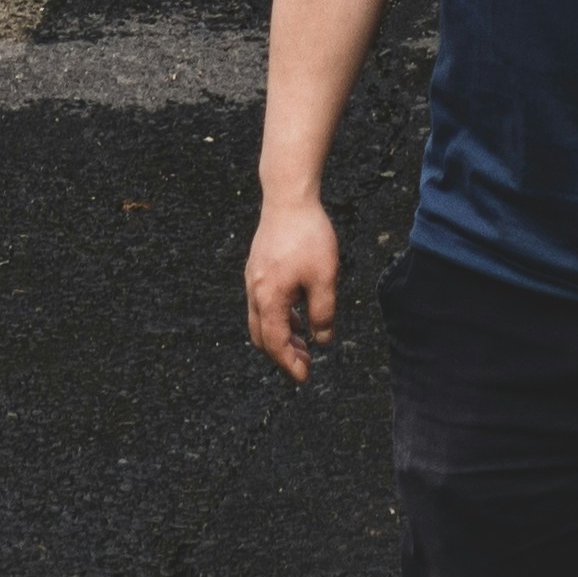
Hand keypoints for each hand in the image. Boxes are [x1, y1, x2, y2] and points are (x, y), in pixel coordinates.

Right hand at [243, 192, 339, 379]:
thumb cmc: (308, 236)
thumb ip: (323, 313)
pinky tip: (297, 314)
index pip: (276, 343)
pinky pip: (262, 304)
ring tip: (305, 343)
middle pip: (262, 337)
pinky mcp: (257, 268)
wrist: (288, 199)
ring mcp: (253, 279)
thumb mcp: (324, 278)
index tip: (304, 378)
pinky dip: (278, 318)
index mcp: (269, 298)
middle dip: (283, 355)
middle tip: (306, 364)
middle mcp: (255, 292)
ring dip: (281, 336)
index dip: (290, 364)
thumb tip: (322, 340)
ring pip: (260, 321)